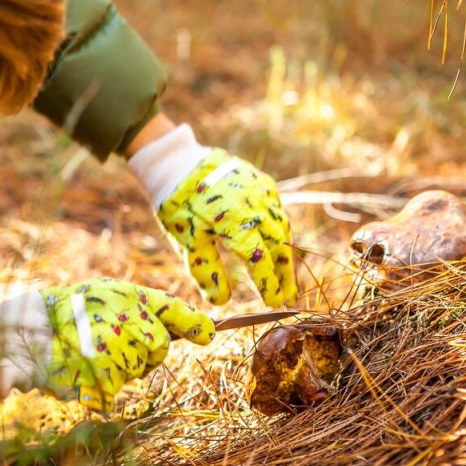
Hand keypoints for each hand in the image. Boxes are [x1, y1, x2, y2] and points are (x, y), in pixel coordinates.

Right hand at [0, 279, 214, 406]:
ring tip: (83, 352)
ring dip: (115, 368)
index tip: (208, 332)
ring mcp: (118, 349)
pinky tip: (77, 369)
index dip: (193, 322)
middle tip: (105, 342)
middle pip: (158, 347)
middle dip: (141, 351)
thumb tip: (189, 329)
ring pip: (136, 369)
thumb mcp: (95, 298)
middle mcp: (126, 319)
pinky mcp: (106, 378)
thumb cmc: (52, 315)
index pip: (170, 307)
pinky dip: (97, 386)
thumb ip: (138, 309)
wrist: (12, 336)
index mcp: (123, 293)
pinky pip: (114, 388)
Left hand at [128, 124, 296, 306]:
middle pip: (279, 245)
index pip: (259, 259)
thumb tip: (221, 302)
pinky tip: (278, 246)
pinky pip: (277, 210)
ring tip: (285, 277)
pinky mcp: (262, 182)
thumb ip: (206, 271)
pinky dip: (281, 230)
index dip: (269, 283)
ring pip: (282, 227)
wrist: (178, 164)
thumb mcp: (187, 241)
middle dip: (285, 273)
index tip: (274, 302)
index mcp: (233, 222)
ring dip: (285, 253)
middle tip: (287, 297)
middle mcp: (254, 205)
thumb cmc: (180, 207)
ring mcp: (261, 191)